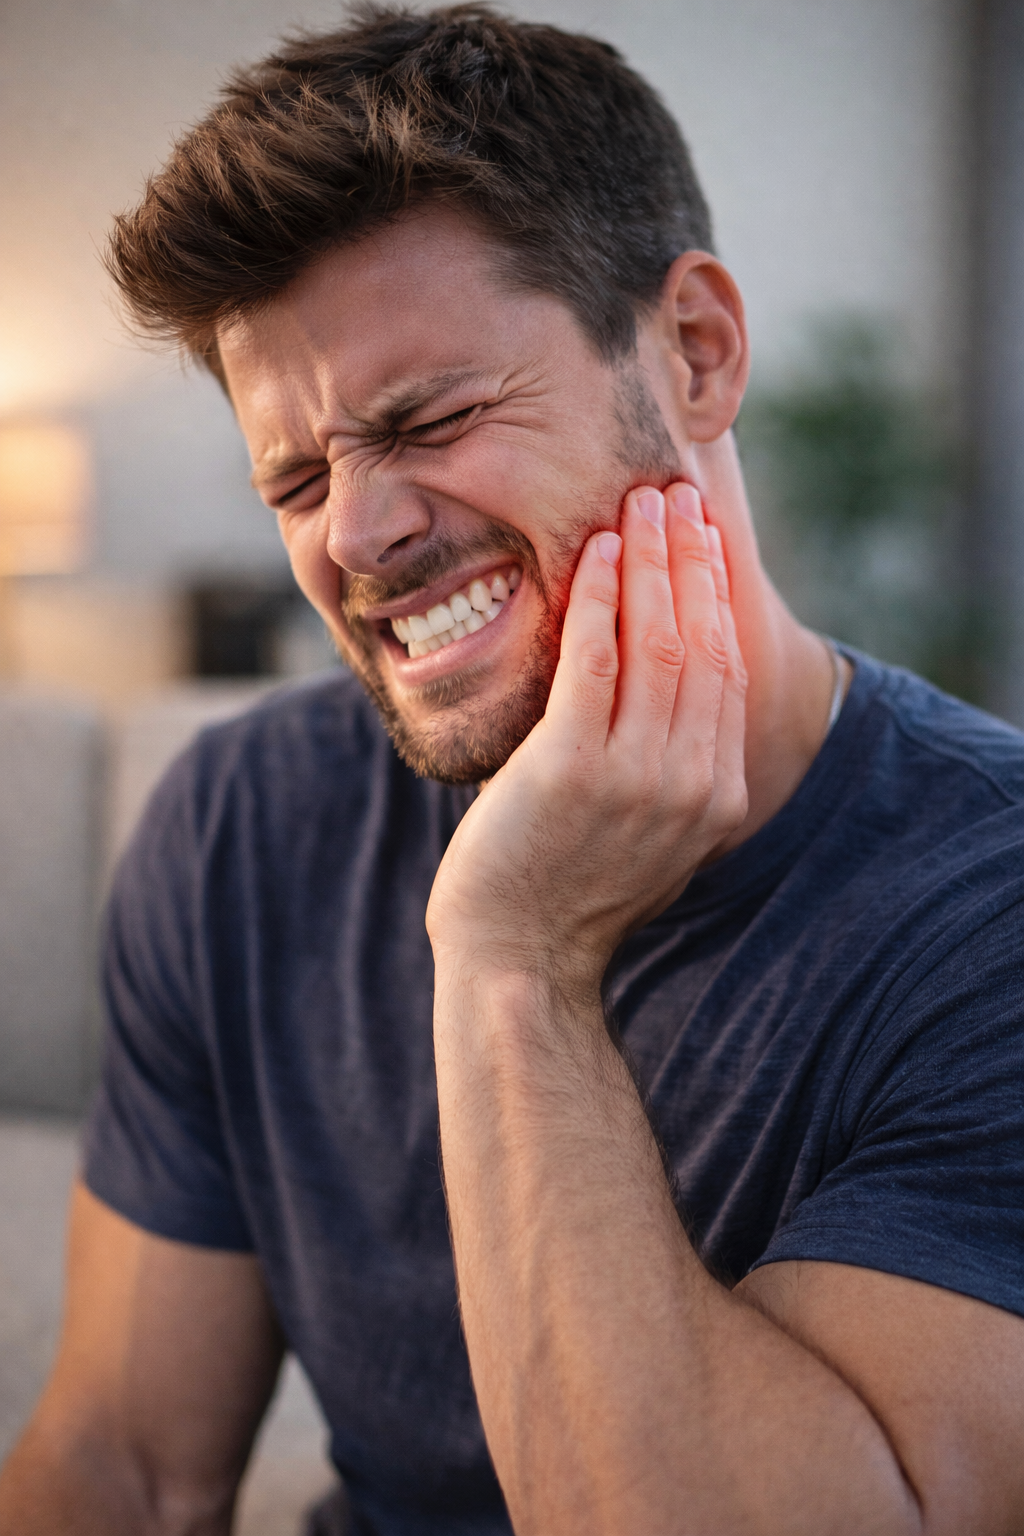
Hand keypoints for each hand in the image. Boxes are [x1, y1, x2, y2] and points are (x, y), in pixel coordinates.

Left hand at [425, 482, 747, 1000]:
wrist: (518, 954)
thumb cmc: (571, 886)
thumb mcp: (651, 832)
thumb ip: (675, 766)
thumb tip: (676, 690)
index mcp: (715, 796)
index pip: (728, 671)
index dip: (718, 595)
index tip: (706, 539)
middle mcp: (689, 783)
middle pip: (701, 643)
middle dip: (691, 560)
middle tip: (679, 497)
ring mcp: (634, 778)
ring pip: (657, 642)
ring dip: (650, 563)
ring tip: (642, 505)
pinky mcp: (571, 769)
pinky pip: (595, 661)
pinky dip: (600, 598)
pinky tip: (597, 552)